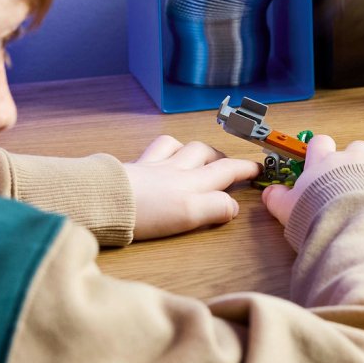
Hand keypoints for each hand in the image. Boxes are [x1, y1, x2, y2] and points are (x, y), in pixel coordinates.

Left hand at [124, 136, 260, 239]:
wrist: (104, 202)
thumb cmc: (146, 212)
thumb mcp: (189, 216)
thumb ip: (215, 209)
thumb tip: (232, 206)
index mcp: (193, 184)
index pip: (227, 172)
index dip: (246, 169)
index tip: (259, 169)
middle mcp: (177, 170)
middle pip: (206, 154)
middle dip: (223, 157)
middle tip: (232, 165)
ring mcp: (153, 166)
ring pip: (181, 147)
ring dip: (195, 149)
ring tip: (199, 157)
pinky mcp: (132, 168)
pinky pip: (154, 149)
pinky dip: (165, 148)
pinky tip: (163, 155)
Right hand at [261, 135, 363, 227]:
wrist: (351, 223)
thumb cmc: (318, 214)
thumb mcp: (288, 210)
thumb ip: (278, 199)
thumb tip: (269, 194)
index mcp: (325, 162)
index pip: (320, 143)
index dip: (321, 151)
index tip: (321, 163)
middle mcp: (354, 159)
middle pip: (358, 146)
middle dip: (358, 160)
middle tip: (353, 180)